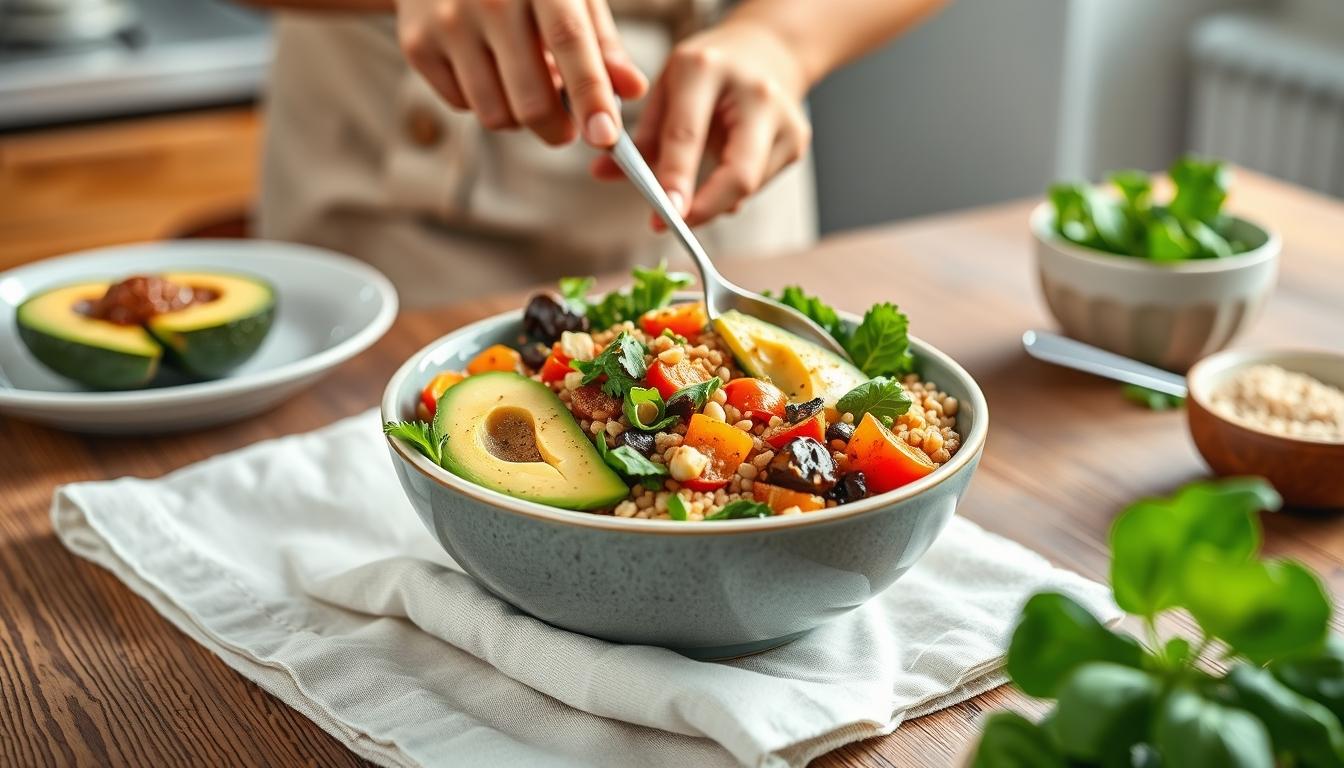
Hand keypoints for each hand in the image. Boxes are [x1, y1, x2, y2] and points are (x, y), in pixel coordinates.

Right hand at [397, 0, 647, 146]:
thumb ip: (603, 44)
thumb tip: (633, 91)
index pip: (569, 42)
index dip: (589, 94)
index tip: (606, 137)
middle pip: (531, 99)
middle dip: (557, 129)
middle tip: (566, 127)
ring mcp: (446, 22)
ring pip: (496, 114)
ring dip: (519, 117)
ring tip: (524, 83)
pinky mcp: (417, 44)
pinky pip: (463, 106)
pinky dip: (484, 101)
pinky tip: (488, 69)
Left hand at [592, 20, 811, 227]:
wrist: (767, 49)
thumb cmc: (706, 73)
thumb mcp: (666, 88)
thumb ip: (639, 135)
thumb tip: (601, 173)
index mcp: (706, 69)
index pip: (688, 134)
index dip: (676, 179)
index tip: (663, 214)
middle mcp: (754, 92)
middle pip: (738, 173)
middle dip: (706, 208)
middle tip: (674, 226)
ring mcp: (784, 118)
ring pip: (749, 186)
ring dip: (714, 202)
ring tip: (691, 194)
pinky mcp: (797, 140)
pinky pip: (758, 185)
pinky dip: (731, 192)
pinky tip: (718, 176)